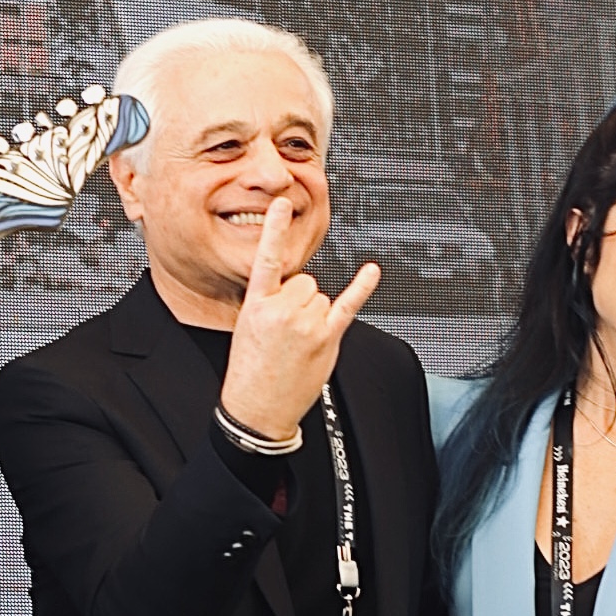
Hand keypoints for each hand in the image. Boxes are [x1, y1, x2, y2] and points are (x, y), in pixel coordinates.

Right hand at [218, 198, 381, 441]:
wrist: (257, 410)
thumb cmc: (250, 372)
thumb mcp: (245, 327)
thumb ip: (268, 302)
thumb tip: (293, 288)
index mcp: (257, 304)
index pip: (267, 259)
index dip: (275, 229)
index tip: (282, 204)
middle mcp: (284, 310)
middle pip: (305, 280)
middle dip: (299, 300)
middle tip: (287, 328)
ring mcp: (307, 324)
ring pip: (322, 296)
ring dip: (315, 313)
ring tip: (299, 340)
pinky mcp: (327, 338)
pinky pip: (348, 305)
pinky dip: (362, 288)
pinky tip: (371, 273)